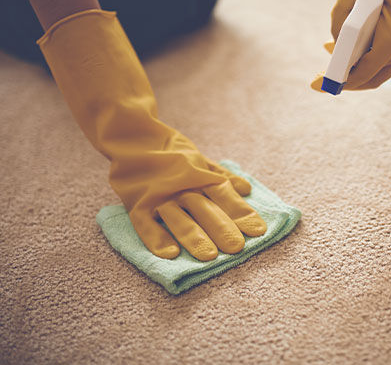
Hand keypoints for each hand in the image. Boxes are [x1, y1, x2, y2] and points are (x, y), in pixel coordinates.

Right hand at [38, 10, 265, 260]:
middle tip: (236, 248)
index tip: (258, 231)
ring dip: (194, 236)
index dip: (241, 213)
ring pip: (179, 217)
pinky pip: (146, 224)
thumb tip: (247, 188)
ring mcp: (160, 195)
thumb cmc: (171, 152)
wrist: (132, 134)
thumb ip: (221, 175)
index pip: (224, 195)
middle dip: (221, 227)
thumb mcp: (200, 159)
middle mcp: (183, 185)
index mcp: (200, 175)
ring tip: (209, 256)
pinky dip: (156, 238)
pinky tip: (169, 254)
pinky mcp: (138, 204)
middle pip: (204, 208)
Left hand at [312, 0, 390, 91]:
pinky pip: (389, 51)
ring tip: (329, 53)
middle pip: (375, 76)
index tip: (319, 85)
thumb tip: (335, 44)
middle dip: (347, 78)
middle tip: (323, 77)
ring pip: (382, 64)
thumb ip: (339, 24)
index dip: (339, 82)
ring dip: (357, 63)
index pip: (364, 74)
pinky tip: (349, 44)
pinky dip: (369, 52)